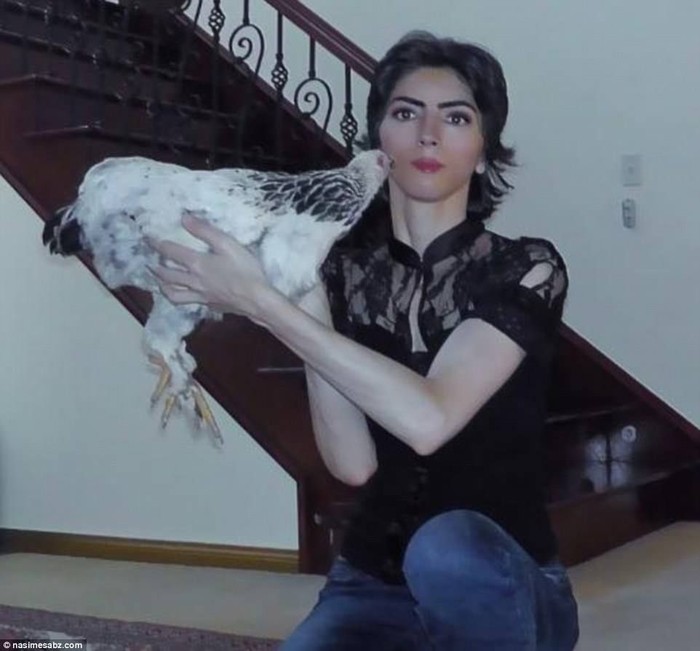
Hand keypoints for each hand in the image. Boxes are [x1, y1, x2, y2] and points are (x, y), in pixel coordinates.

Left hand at [148, 214, 272, 319]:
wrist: (257, 300)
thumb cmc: (245, 270)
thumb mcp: (227, 244)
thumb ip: (205, 231)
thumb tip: (183, 218)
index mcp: (197, 264)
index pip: (170, 252)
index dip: (156, 243)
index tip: (147, 238)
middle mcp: (193, 281)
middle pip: (167, 275)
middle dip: (155, 267)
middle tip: (149, 261)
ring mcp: (200, 296)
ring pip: (173, 293)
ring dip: (163, 286)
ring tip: (159, 282)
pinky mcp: (208, 305)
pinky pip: (188, 302)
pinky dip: (181, 297)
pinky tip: (185, 293)